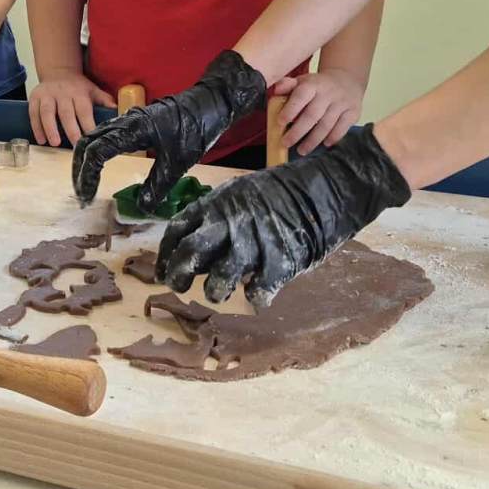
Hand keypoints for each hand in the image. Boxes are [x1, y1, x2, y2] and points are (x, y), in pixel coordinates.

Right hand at [29, 71, 114, 145]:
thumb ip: (104, 100)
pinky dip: (36, 127)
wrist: (58, 72)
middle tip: (75, 145)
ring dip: (50, 128)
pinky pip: (33, 113)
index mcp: (79, 93)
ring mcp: (47, 95)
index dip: (88, 124)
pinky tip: (41, 139)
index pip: (84, 111)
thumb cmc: (78, 87)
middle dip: (70, 129)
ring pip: (47, 112)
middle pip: (66, 113)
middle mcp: (63, 93)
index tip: (91, 138)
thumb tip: (118, 110)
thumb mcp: (93, 90)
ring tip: (54, 143)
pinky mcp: (35, 97)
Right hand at [72, 50, 265, 211]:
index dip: (87, 176)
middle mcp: (125, 121)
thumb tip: (142, 208)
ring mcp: (128, 119)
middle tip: (82, 194)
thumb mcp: (178, 163)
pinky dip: (96, 151)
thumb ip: (157, 186)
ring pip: (94, 136)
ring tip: (87, 184)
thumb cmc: (195, 129)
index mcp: (132, 130)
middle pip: (87, 142)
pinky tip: (100, 167)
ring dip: (86, 160)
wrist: (210, 102)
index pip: (96, 152)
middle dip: (79, 169)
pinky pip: (105, 134)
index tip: (88, 197)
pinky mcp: (134, 121)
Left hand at [158, 123, 410, 309]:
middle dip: (179, 276)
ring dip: (214, 292)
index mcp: (216, 204)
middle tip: (179, 287)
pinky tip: (256, 296)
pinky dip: (254, 299)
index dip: (166, 253)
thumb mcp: (241, 192)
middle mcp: (229, 224)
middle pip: (190, 256)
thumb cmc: (280, 192)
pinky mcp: (278, 264)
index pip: (177, 230)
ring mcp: (253, 245)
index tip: (164, 269)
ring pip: (218, 282)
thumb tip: (197, 245)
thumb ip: (217, 216)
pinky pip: (256, 293)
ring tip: (219, 293)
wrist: (324, 188)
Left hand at [273, 68, 365, 153]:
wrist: (347, 79)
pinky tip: (324, 144)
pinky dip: (333, 138)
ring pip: (326, 125)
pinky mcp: (353, 112)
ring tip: (301, 150)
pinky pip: (342, 128)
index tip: (280, 122)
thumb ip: (287, 85)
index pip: (301, 96)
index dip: (290, 109)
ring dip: (313, 140)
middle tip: (286, 143)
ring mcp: (342, 103)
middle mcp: (328, 93)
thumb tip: (276, 89)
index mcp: (313, 84)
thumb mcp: (303, 80)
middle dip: (298, 131)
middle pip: (312, 115)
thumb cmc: (318, 85)